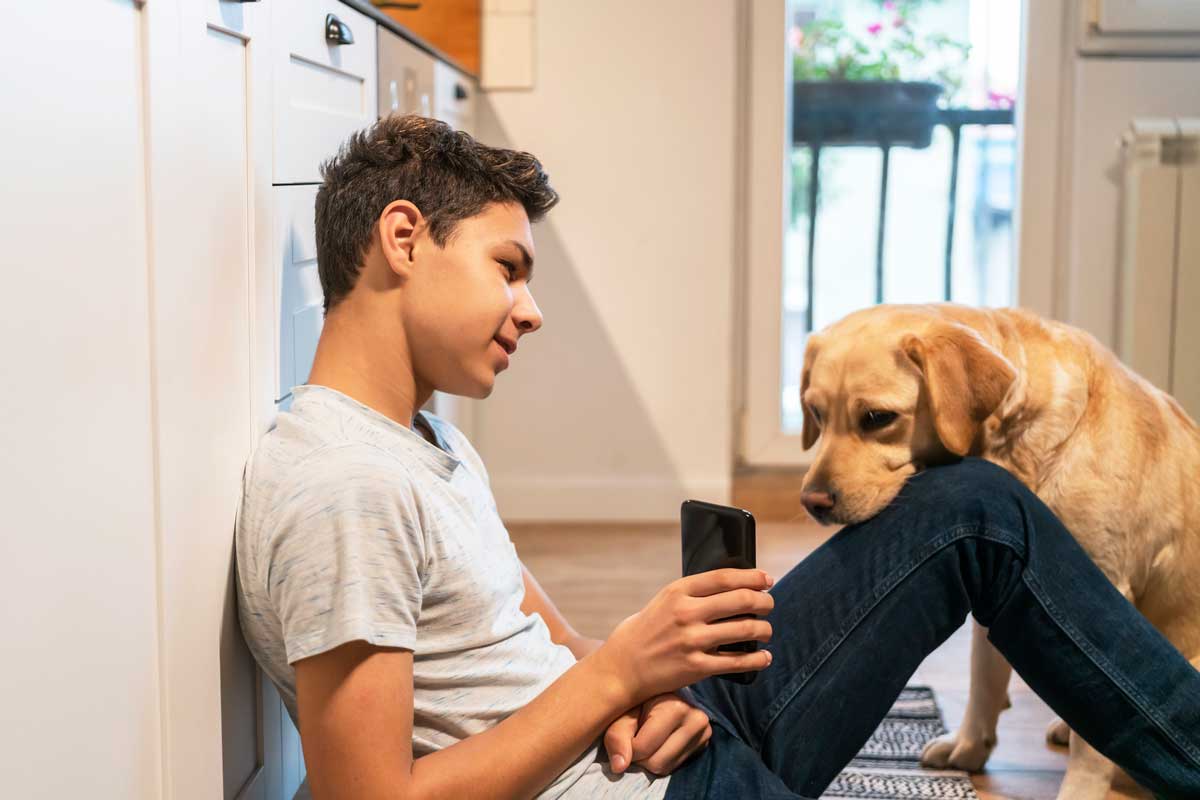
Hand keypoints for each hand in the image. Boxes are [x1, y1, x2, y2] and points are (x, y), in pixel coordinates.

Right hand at [591, 568, 774, 707]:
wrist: (622, 667)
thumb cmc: (646, 631)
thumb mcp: (664, 601)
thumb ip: (693, 593)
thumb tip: (734, 587)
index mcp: (678, 591)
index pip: (725, 577)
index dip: (752, 577)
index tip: (767, 579)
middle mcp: (686, 613)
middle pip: (741, 600)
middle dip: (764, 602)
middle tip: (769, 605)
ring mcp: (692, 641)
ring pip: (745, 629)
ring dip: (764, 629)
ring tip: (766, 630)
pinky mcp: (696, 667)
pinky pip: (738, 662)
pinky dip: (758, 659)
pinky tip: (764, 657)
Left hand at [604, 690, 711, 775]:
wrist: (659, 691)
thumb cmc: (638, 699)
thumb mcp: (623, 711)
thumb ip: (618, 736)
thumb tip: (619, 767)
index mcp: (676, 707)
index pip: (643, 748)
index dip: (627, 746)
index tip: (626, 732)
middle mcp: (696, 721)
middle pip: (656, 763)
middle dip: (639, 757)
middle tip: (635, 737)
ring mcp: (704, 733)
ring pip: (665, 768)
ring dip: (649, 760)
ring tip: (646, 738)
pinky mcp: (704, 743)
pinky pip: (674, 767)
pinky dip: (660, 760)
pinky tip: (658, 743)